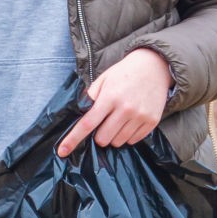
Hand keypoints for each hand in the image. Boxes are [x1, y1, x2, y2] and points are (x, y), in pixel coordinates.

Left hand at [57, 48, 172, 157]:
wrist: (154, 66)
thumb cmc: (124, 73)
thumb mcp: (104, 79)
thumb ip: (90, 97)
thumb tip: (77, 116)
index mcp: (109, 97)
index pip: (87, 123)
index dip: (73, 139)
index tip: (62, 151)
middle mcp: (125, 109)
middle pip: (103, 139)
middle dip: (98, 135)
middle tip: (103, 122)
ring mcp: (140, 117)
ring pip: (118, 142)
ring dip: (113, 136)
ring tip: (118, 119)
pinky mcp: (152, 122)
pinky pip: (133, 141)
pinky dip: (127, 135)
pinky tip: (130, 120)